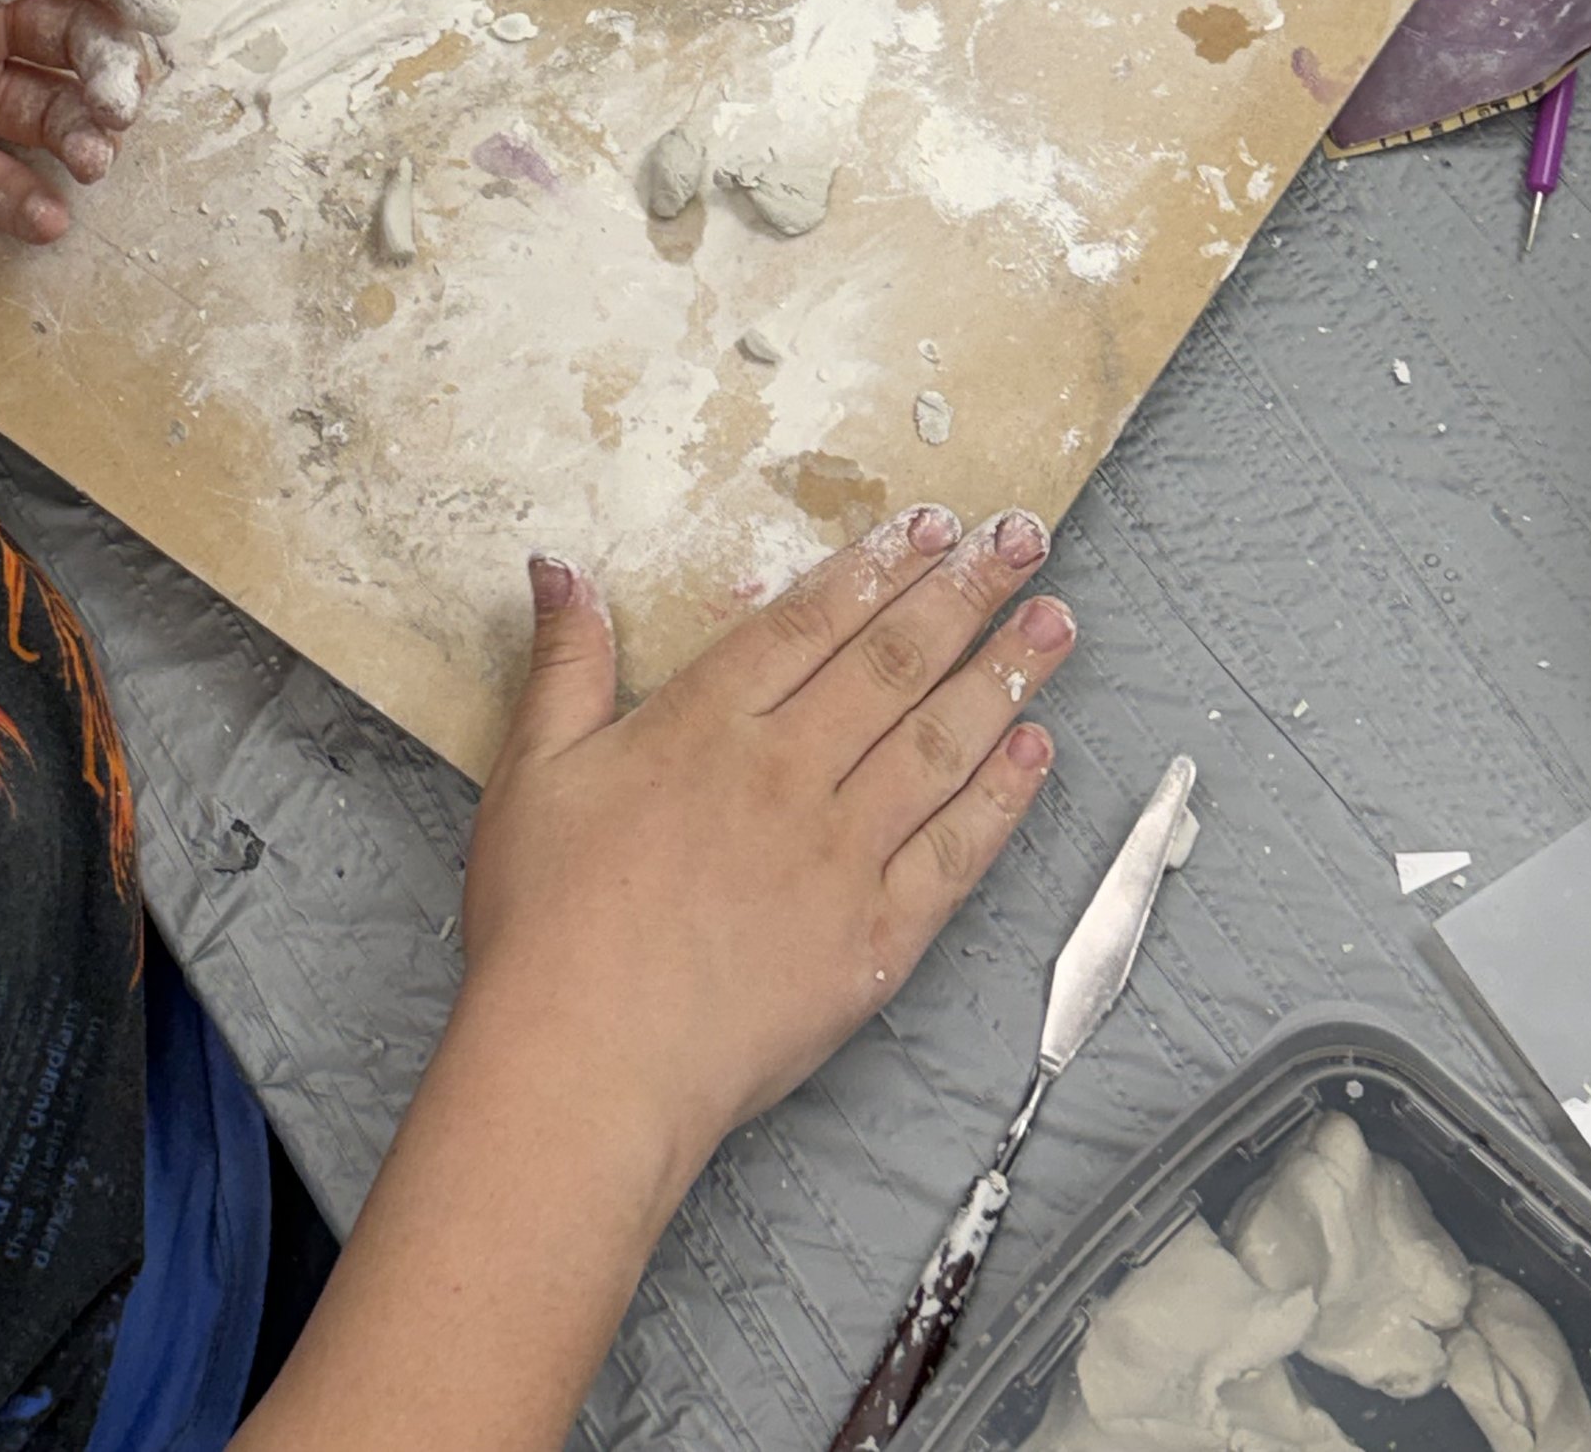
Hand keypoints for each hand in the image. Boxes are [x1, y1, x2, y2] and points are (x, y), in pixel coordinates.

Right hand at [234, 508, 1072, 1451]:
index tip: (932, 523)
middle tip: (1024, 539)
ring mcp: (840, 856)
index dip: (877, 565)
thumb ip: (564, 662)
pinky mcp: (877, 939)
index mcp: (705, 724)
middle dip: (964, 592)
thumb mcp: (533, 772)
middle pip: (891, 663)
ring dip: (1004, 675)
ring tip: (1056, 620)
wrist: (586, 1066)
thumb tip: (559, 563)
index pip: (810, 621)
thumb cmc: (546, 924)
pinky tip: (1037, 751)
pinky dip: (1001, 798)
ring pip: (938, 744)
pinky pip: (955, 854)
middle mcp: (786, 774)